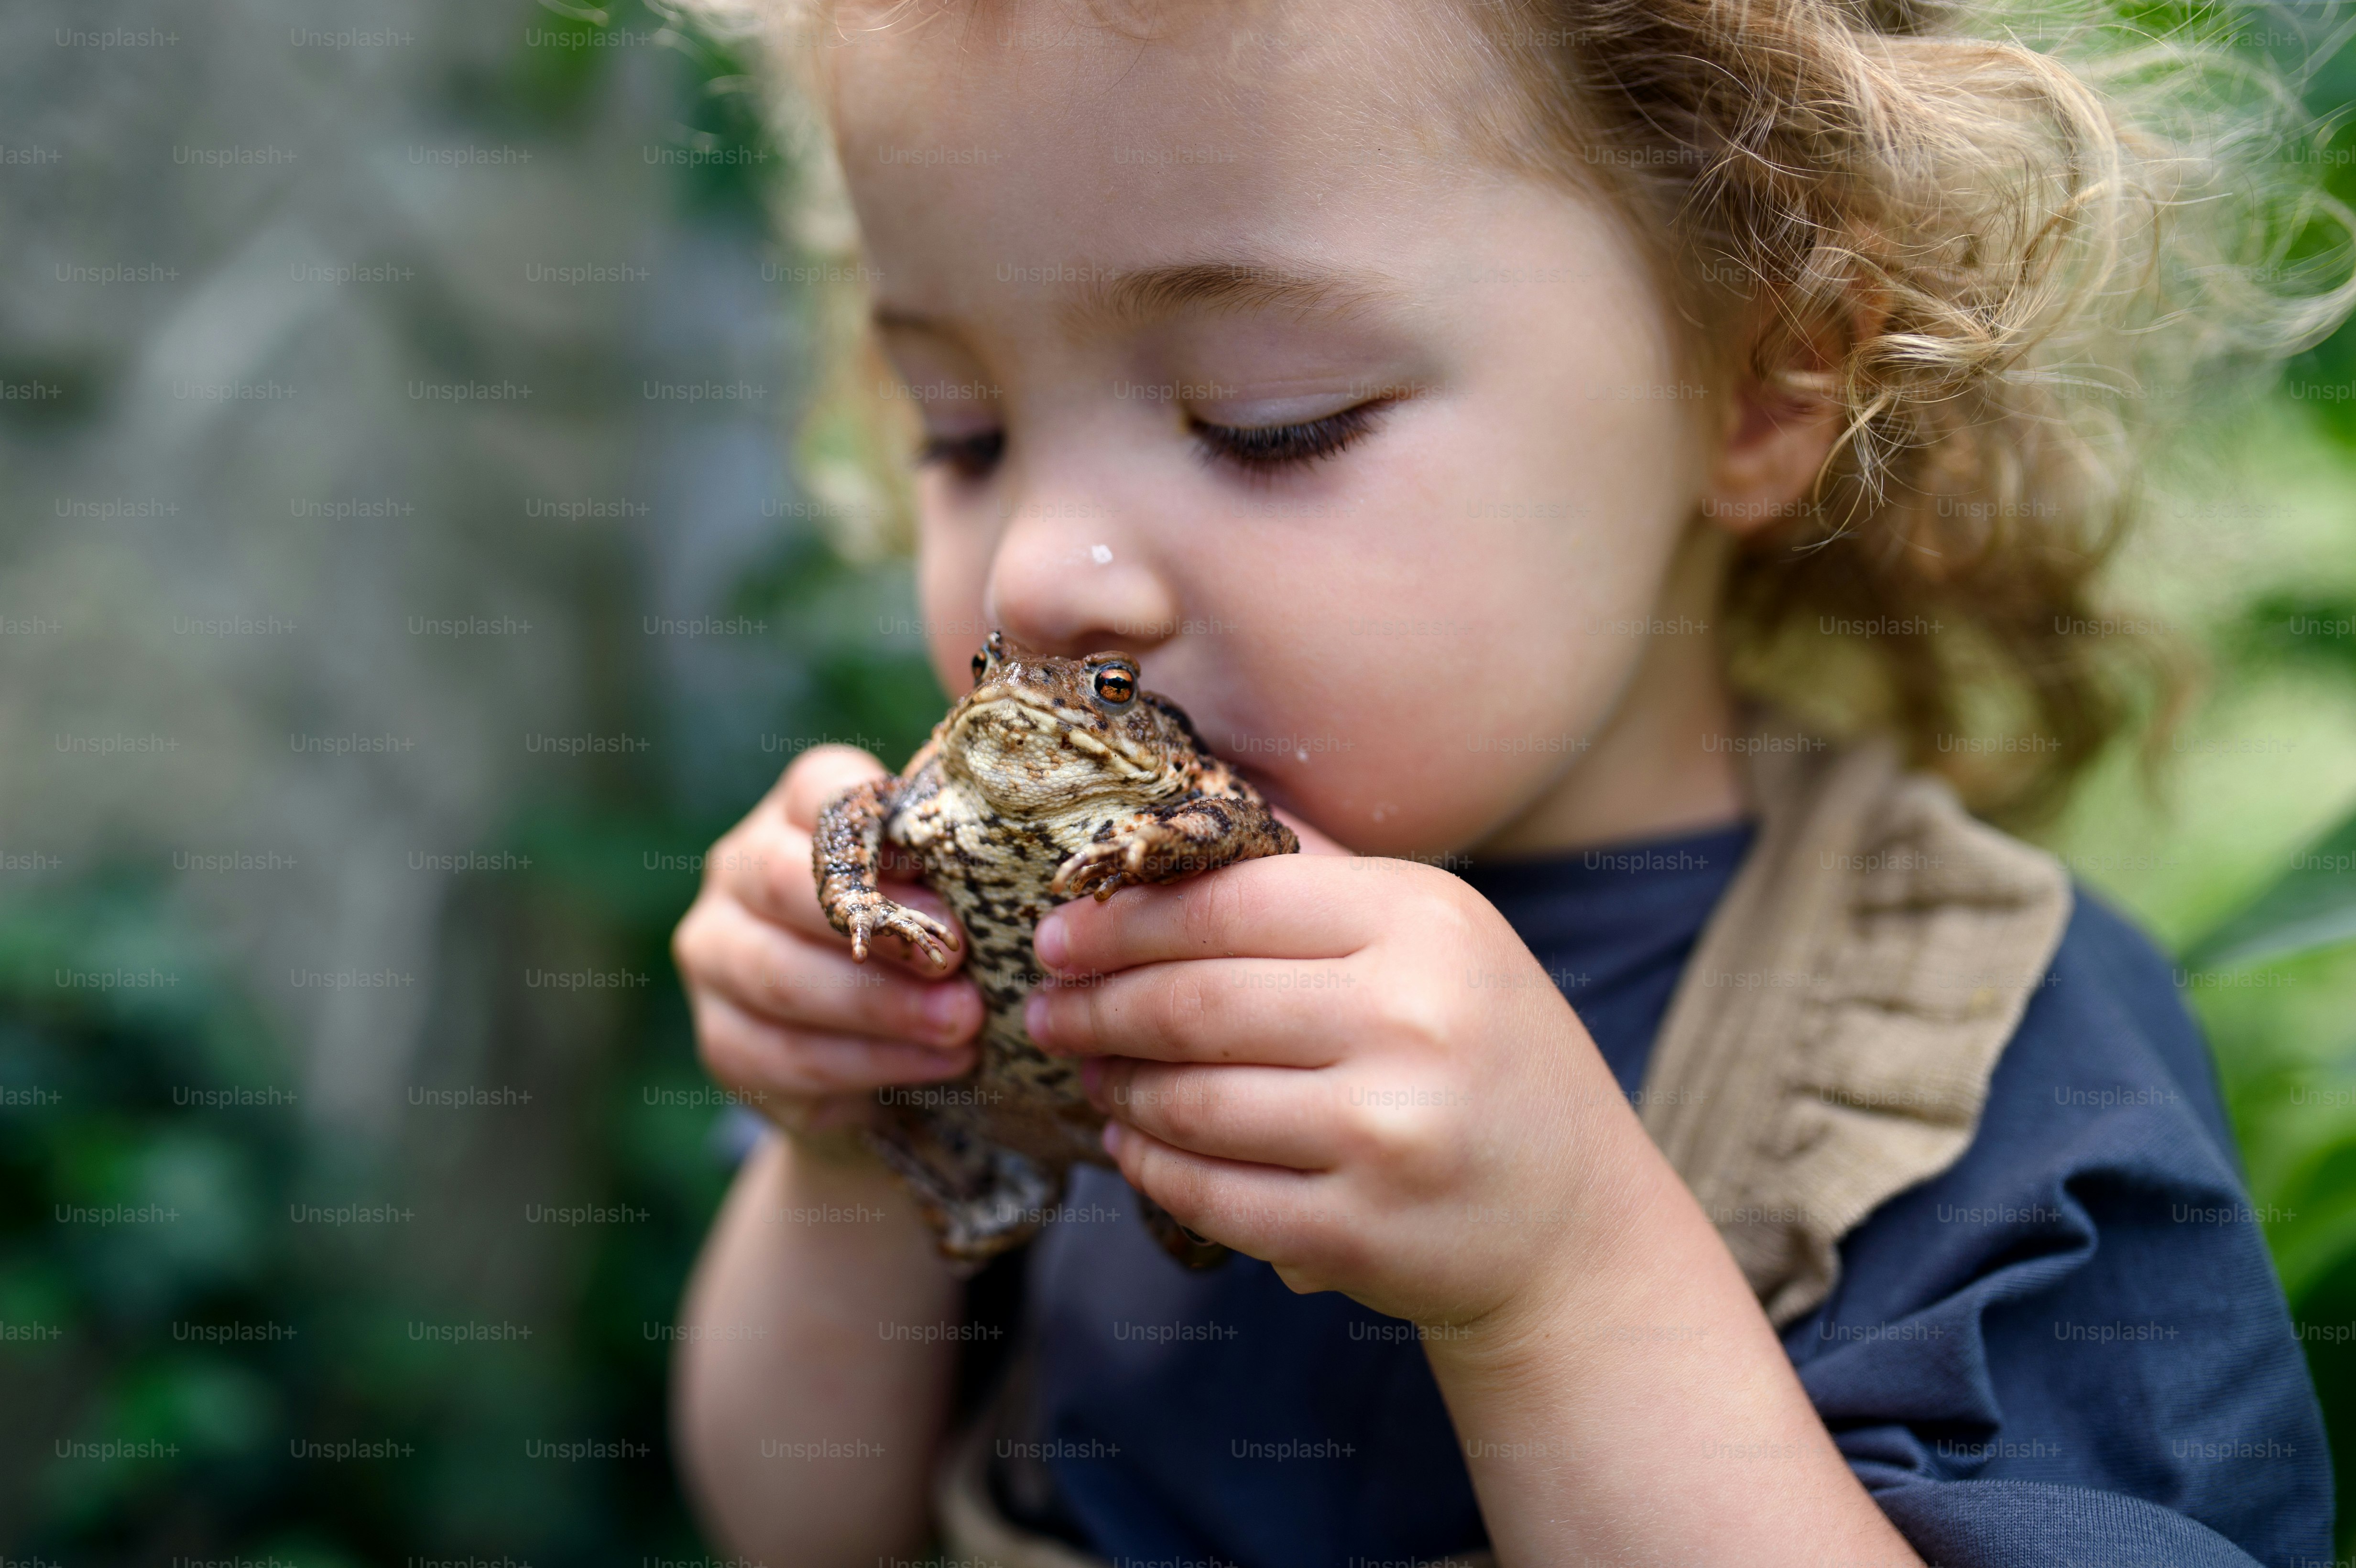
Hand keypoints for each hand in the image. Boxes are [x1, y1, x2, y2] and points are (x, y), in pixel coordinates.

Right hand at [672, 746, 983, 1152]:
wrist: (878, 1054)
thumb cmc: (923, 943)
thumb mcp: (938, 896)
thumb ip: (948, 874)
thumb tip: (995, 878)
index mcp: (792, 814)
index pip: (820, 792)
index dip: (882, 839)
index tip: (947, 886)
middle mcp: (738, 873)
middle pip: (783, 884)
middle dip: (879, 927)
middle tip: (956, 961)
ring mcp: (716, 955)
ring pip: (779, 976)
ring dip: (881, 1006)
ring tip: (963, 1025)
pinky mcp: (722, 1037)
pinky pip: (783, 1054)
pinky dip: (869, 1064)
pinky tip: (936, 1066)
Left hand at [1025, 849, 1648, 1328]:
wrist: (1575, 1224)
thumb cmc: (1486, 1056)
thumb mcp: (1439, 939)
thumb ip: (1320, 882)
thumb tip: (1173, 823)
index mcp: (1427, 924)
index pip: (1233, 902)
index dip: (1124, 919)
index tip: (1057, 931)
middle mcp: (1413, 1022)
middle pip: (1196, 1002)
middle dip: (1097, 1005)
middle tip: (1046, 1008)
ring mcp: (1387, 1135)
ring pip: (1191, 1102)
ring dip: (1115, 1088)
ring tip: (1088, 1074)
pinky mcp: (1359, 1232)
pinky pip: (1211, 1193)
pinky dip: (1151, 1166)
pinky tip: (1131, 1144)